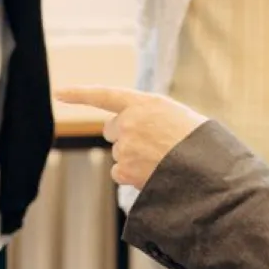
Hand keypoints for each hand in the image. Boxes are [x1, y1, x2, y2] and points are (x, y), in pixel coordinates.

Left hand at [54, 86, 206, 189]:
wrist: (211, 172)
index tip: (58, 93)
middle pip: (112, 130)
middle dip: (124, 136)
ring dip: (133, 158)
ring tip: (162, 162)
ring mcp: (125, 146)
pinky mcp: (124, 169)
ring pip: (119, 153)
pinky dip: (132, 176)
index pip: (104, 94)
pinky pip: (119, 172)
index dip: (79, 94)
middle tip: (152, 145)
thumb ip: (151, 116)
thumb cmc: (200, 144)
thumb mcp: (178, 117)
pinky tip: (154, 175)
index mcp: (145, 102)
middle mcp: (130, 121)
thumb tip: (128, 131)